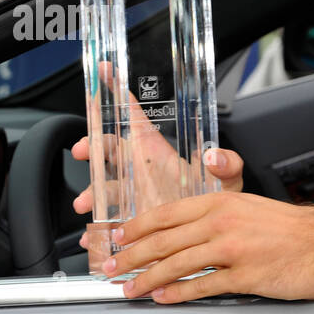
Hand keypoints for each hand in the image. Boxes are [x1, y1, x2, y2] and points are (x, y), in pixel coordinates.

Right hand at [71, 61, 244, 267]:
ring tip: (85, 204)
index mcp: (157, 153)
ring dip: (90, 194)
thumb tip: (214, 156)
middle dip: (92, 146)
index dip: (118, 96)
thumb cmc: (219, 200)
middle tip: (84, 151)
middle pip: (108, 150)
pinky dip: (97, 231)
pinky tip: (94, 238)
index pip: (134, 119)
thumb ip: (227, 163)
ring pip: (103, 189)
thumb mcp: (228, 178)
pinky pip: (108, 223)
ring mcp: (133, 196)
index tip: (104, 75)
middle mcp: (140, 171)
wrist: (214, 234)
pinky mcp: (131, 221)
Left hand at [102, 192, 313, 303]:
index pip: (166, 213)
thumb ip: (220, 214)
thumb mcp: (252, 207)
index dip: (136, 228)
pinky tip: (163, 298)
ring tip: (129, 288)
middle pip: (164, 240)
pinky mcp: (245, 276)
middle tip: (110, 267)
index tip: (118, 238)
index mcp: (222, 202)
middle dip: (130, 256)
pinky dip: (178, 293)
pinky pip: (202, 286)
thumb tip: (191, 229)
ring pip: (177, 264)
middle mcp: (223, 223)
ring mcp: (233, 250)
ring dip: (147, 278)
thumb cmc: (296, 230)